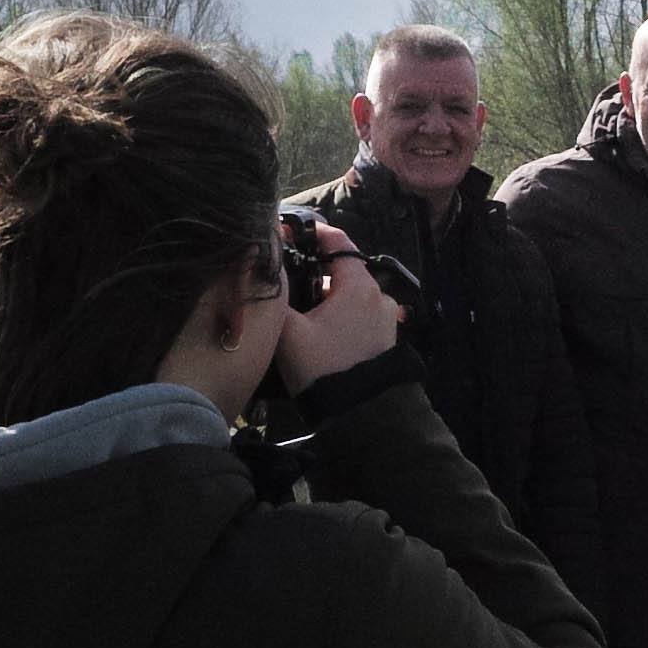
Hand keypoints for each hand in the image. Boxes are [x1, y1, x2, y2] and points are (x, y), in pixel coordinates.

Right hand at [272, 235, 402, 393]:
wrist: (360, 415)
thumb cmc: (323, 369)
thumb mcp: (289, 332)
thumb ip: (275, 297)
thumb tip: (262, 276)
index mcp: (359, 286)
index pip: (338, 242)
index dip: (312, 233)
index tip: (289, 232)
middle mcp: (379, 296)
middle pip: (343, 269)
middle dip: (314, 268)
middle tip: (284, 274)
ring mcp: (385, 319)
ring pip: (349, 294)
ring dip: (325, 294)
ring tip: (296, 304)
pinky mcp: (384, 339)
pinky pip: (358, 314)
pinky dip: (338, 312)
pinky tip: (316, 326)